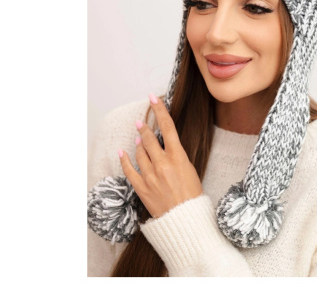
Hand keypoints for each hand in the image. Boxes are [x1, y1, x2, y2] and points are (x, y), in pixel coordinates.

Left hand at [118, 93, 203, 218]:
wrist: (186, 219)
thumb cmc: (192, 195)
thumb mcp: (190, 168)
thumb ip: (177, 155)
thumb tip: (166, 145)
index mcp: (178, 156)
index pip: (168, 126)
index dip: (159, 110)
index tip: (152, 98)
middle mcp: (163, 163)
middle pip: (150, 138)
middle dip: (144, 127)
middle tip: (141, 121)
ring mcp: (151, 175)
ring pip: (140, 152)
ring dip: (139, 143)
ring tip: (139, 137)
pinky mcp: (142, 188)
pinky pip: (130, 170)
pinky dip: (125, 160)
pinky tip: (122, 152)